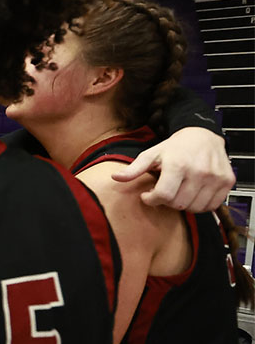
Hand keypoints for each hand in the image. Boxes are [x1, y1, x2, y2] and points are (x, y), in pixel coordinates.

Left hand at [113, 128, 233, 211]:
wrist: (203, 135)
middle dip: (167, 201)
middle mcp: (199, 171)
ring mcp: (215, 178)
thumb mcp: (151, 154)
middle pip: (179, 204)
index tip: (148, 195)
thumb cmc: (176, 147)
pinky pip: (211, 206)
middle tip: (165, 191)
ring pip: (195, 208)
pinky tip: (193, 193)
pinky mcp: (227, 182)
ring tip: (179, 191)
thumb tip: (115, 177)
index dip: (152, 199)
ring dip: (183, 204)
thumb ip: (134, 168)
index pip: (164, 195)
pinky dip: (200, 204)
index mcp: (178, 164)